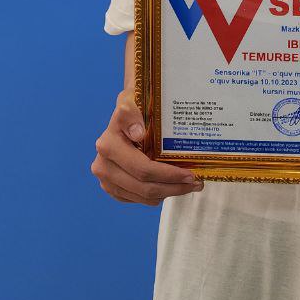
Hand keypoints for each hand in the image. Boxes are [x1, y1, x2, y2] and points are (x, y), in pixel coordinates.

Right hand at [91, 89, 203, 205]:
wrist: (125, 116)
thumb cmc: (133, 107)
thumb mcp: (132, 100)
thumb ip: (131, 113)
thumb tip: (137, 133)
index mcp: (108, 146)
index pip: (143, 169)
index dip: (169, 175)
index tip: (191, 174)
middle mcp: (103, 166)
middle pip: (145, 188)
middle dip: (174, 187)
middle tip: (196, 183)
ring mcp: (106, 180)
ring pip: (144, 197)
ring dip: (168, 193)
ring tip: (188, 185)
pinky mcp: (112, 189)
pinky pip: (139, 200)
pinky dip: (157, 196)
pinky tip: (171, 185)